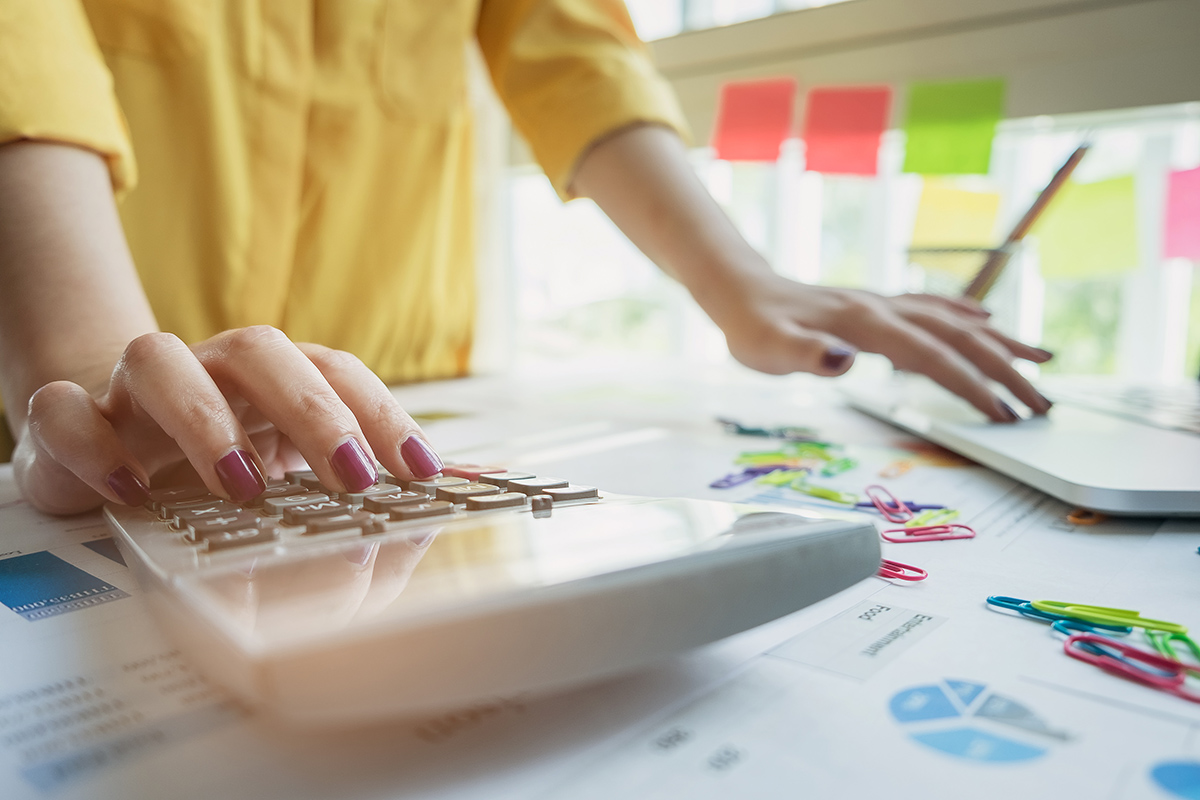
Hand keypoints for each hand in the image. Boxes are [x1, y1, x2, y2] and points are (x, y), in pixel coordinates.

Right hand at [14, 326, 443, 514]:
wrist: (107, 449)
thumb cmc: (216, 456)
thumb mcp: (298, 472)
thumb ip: (375, 475)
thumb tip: (472, 480)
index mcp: (272, 380)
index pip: (337, 371)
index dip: (382, 412)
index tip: (422, 470)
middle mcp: (211, 370)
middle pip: (264, 353)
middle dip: (315, 411)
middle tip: (354, 477)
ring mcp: (136, 390)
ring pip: (160, 361)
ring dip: (205, 420)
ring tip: (244, 487)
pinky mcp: (69, 419)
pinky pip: (65, 411)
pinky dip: (94, 445)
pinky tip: (133, 491)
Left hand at [714, 273, 1052, 421]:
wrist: (741, 291)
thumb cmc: (753, 326)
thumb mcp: (768, 347)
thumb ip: (805, 354)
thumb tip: (845, 359)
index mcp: (866, 323)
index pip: (934, 357)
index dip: (972, 386)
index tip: (1005, 416)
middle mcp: (885, 309)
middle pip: (961, 338)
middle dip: (1007, 371)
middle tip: (1044, 405)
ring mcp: (886, 304)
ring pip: (957, 320)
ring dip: (1001, 342)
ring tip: (1044, 361)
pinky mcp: (879, 307)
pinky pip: (936, 308)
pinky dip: (968, 316)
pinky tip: (988, 321)